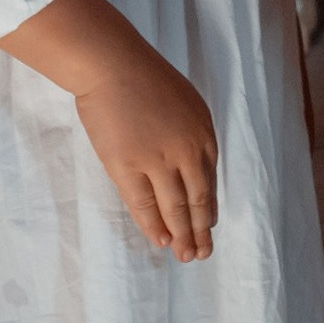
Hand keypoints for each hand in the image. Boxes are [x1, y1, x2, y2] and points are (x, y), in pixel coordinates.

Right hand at [72, 43, 217, 260]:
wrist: (113, 66)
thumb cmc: (145, 78)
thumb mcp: (185, 103)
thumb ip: (190, 136)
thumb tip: (189, 168)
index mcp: (204, 135)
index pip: (210, 182)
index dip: (208, 208)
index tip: (208, 226)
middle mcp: (188, 152)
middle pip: (198, 200)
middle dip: (200, 230)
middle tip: (202, 253)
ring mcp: (159, 161)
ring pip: (175, 208)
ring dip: (182, 235)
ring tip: (186, 256)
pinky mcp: (128, 167)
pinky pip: (144, 204)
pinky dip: (154, 225)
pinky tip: (162, 241)